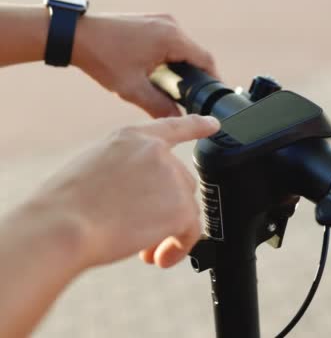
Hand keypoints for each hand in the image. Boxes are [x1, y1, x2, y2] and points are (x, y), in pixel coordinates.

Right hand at [33, 115, 219, 268]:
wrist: (63, 226)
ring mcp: (172, 177)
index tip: (214, 124)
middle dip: (165, 210)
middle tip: (141, 235)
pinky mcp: (181, 207)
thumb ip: (127, 171)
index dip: (196, 125)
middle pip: (181, 183)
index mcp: (131, 138)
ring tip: (144, 250)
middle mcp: (156, 153)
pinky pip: (191, 232)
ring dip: (169, 232)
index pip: (172, 127)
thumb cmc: (65, 206)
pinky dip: (178, 248)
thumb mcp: (93, 169)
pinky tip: (160, 259)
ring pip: (185, 209)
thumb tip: (145, 198)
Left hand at [72, 13, 218, 117]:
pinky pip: (172, 41)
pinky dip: (173, 58)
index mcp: (171, 38)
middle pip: (197, 54)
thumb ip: (160, 107)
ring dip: (184, 67)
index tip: (215, 97)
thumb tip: (178, 120)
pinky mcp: (151, 21)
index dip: (214, 81)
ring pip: (185, 48)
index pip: (206, 61)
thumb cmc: (101, 57)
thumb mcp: (132, 89)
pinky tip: (164, 74)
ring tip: (178, 89)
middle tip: (195, 98)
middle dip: (197, 77)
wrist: (75, 35)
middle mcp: (170, 25)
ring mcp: (160, 20)